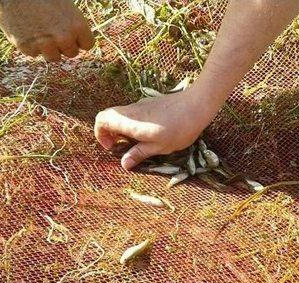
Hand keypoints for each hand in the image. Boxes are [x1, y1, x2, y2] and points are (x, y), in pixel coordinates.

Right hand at [0, 0, 93, 60]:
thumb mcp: (64, 2)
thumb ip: (72, 21)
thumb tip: (76, 34)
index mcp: (77, 25)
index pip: (87, 45)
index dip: (79, 38)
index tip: (73, 34)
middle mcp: (63, 38)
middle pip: (72, 53)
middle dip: (65, 44)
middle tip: (54, 31)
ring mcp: (45, 44)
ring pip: (53, 57)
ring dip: (49, 48)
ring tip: (41, 31)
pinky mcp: (26, 47)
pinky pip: (34, 53)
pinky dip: (31, 45)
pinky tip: (27, 30)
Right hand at [94, 89, 218, 169]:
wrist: (197, 105)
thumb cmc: (179, 129)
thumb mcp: (160, 147)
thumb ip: (140, 153)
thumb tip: (124, 163)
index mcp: (130, 122)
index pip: (102, 120)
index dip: (100, 134)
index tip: (111, 147)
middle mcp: (132, 111)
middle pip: (109, 115)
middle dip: (109, 132)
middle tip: (121, 146)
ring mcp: (142, 104)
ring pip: (122, 114)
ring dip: (122, 127)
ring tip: (136, 142)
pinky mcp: (151, 102)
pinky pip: (134, 112)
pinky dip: (133, 122)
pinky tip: (148, 132)